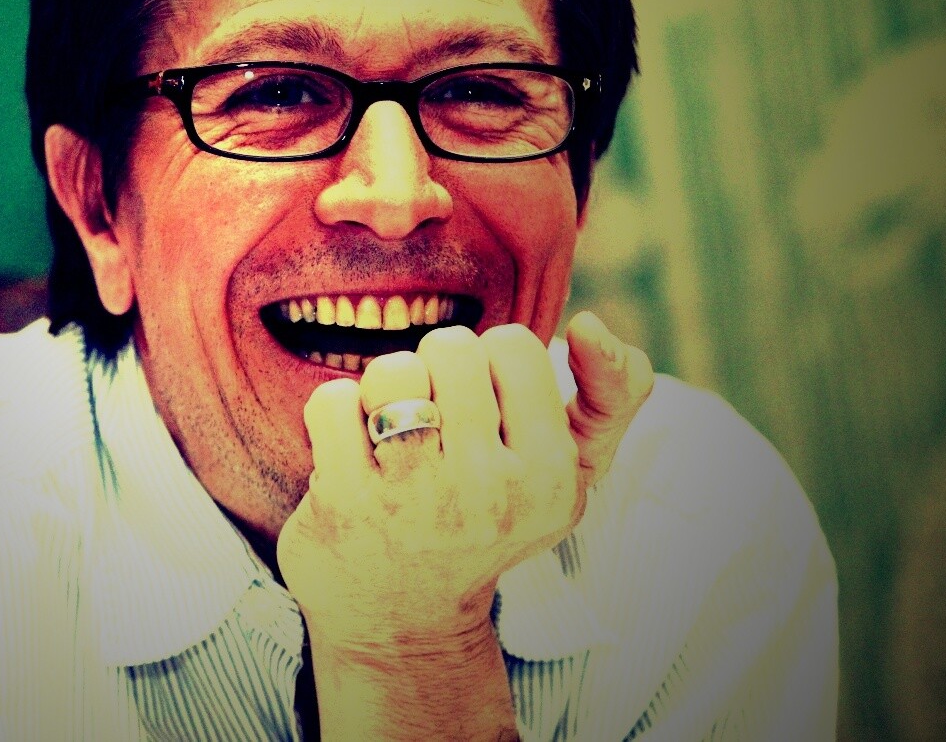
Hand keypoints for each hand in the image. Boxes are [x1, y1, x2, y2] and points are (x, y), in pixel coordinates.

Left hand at [277, 312, 652, 650]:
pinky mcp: (344, 505)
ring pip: (393, 371)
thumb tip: (591, 325)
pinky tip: (353, 452)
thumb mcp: (571, 468)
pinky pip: (333, 401)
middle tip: (437, 422)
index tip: (486, 411)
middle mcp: (487, 491)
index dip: (490, 366)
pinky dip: (337, 413)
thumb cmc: (491, 518)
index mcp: (551, 476)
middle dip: (437, 370)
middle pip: (452, 348)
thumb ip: (612, 392)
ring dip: (386, 389)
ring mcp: (412, 500)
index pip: (513, 346)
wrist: (406, 619)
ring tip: (394, 431)